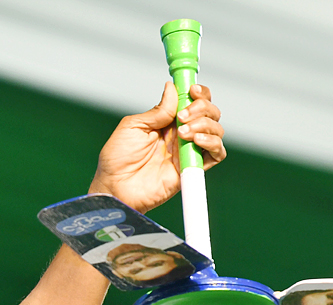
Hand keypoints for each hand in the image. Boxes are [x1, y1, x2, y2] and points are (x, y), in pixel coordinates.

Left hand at [88, 83, 224, 212]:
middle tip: (182, 116)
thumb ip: (157, 111)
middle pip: (209, 113)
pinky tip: (196, 141)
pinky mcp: (191, 169)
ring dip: (205, 125)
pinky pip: (216, 155)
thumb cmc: (117, 159)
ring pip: (216, 130)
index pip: (194, 101)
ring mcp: (188, 151)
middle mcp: (181, 134)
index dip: (199, 93)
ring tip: (183, 132)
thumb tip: (172, 88)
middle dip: (202, 108)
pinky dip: (213, 144)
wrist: (115, 187)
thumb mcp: (133, 126)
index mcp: (168, 121)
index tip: (193, 90)